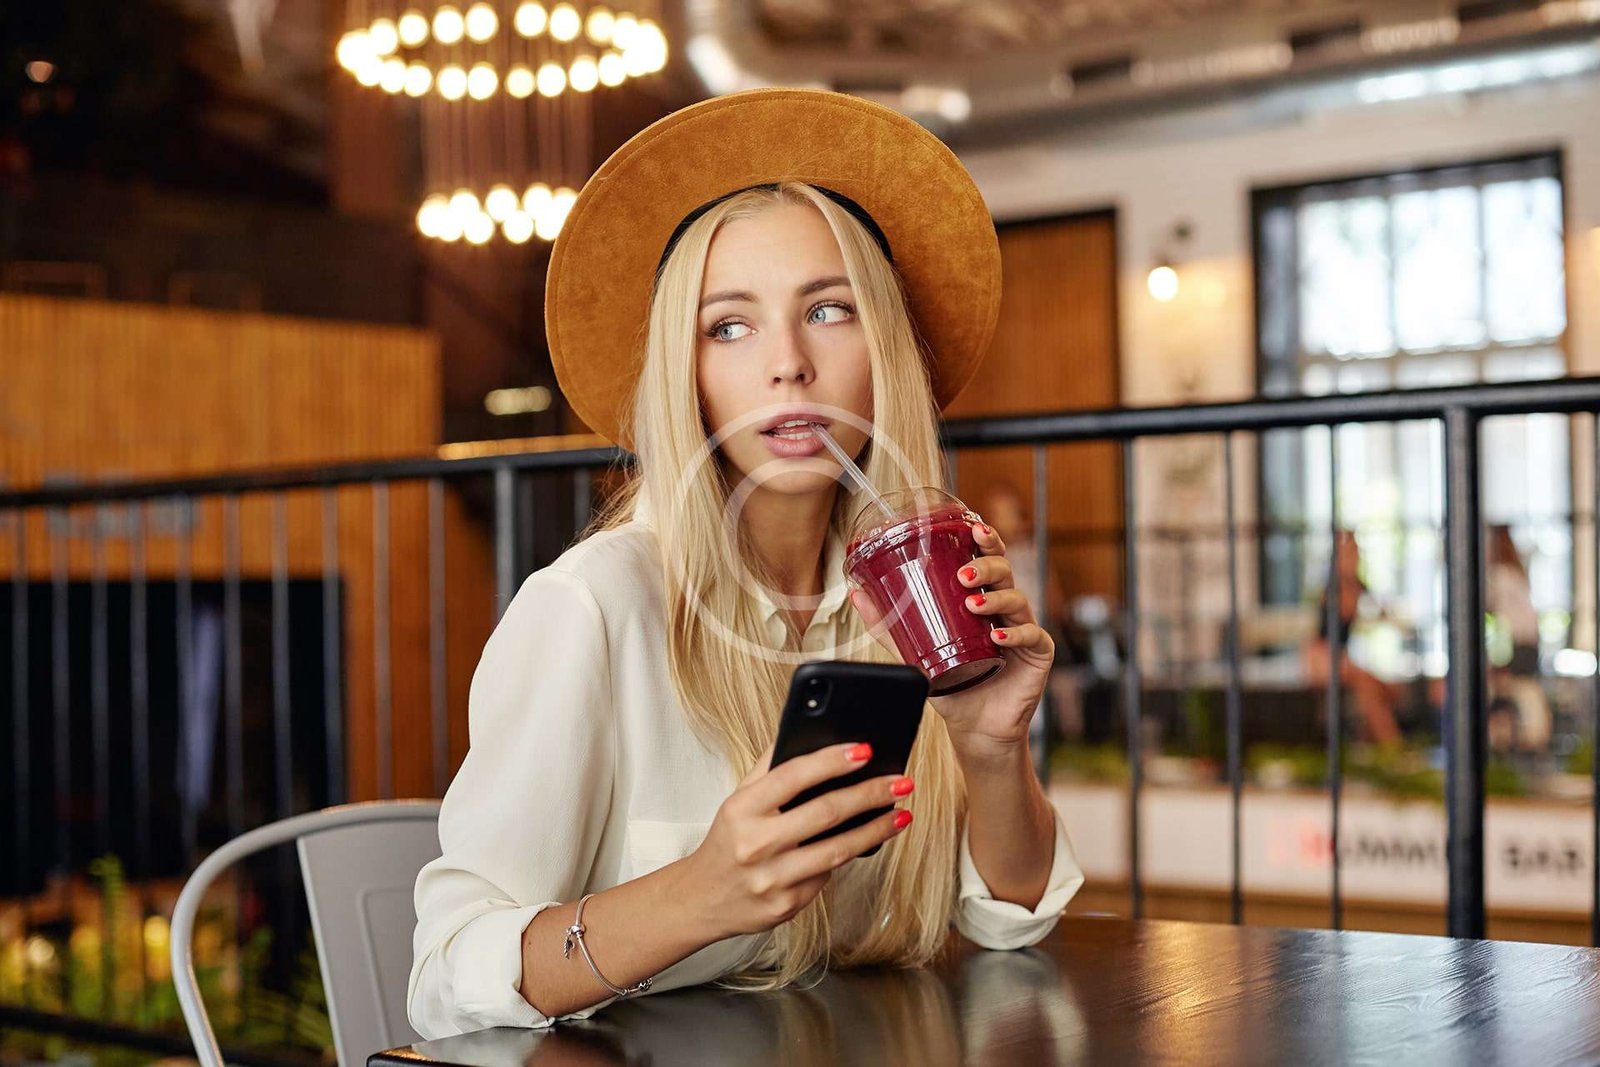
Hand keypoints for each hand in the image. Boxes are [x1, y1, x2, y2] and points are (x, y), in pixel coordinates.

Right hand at [681, 742, 914, 940]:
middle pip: (825, 812)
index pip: (792, 775)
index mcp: (742, 809)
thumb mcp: (737, 799)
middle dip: (870, 794)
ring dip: (876, 830)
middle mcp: (756, 843)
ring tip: (901, 814)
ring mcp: (772, 878)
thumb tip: (805, 734)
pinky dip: (846, 858)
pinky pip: (826, 877)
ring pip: (837, 850)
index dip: (831, 760)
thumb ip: (769, 769)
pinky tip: (862, 843)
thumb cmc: (728, 841)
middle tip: (900, 783)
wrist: (703, 898)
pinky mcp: (786, 905)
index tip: (865, 750)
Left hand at [849, 520, 1054, 762]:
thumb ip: (889, 626)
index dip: (984, 540)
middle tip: (963, 573)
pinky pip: (1032, 635)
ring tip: (972, 604)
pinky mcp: (1037, 654)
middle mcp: (1004, 608)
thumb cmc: (950, 685)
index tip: (972, 527)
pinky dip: (1016, 633)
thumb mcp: (915, 652)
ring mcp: (1023, 628)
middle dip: (986, 564)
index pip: (986, 560)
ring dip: (994, 597)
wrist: (973, 728)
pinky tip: (999, 635)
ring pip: (1016, 598)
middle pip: (1004, 571)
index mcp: (981, 598)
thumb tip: (856, 594)